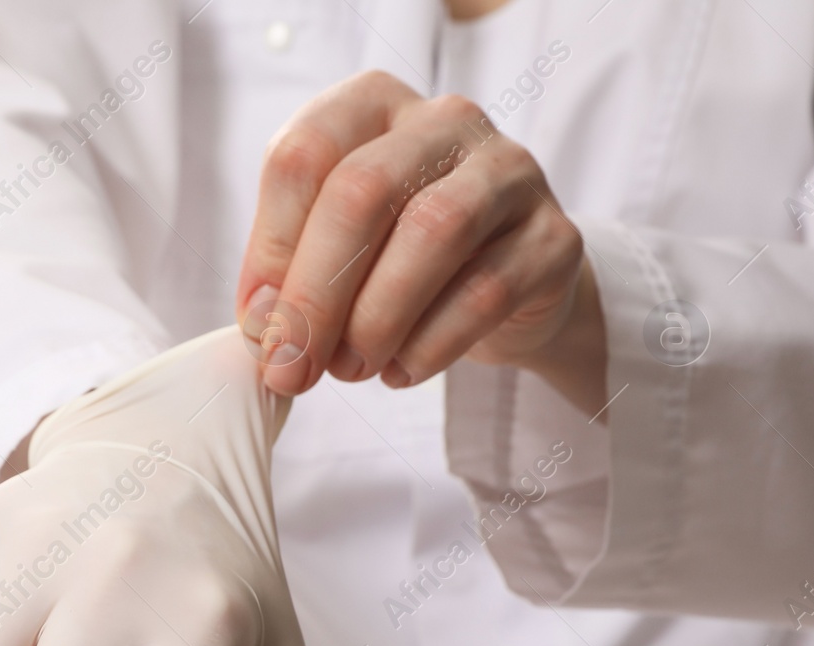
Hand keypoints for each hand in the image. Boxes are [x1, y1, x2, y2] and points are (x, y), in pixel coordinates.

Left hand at [236, 70, 605, 413]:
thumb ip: (290, 275)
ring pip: (432, 232)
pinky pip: (486, 290)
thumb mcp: (331, 253)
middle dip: (316, 294)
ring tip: (350, 370)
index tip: (258, 326)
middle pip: (362, 190)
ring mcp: (509, 171)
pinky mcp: (554, 236)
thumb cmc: (396, 260)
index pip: (302, 157)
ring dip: (376, 319)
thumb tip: (265, 329)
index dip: (271, 249)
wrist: (505, 291)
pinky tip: (401, 371)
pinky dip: (430, 345)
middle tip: (292, 366)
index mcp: (371, 105)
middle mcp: (444, 121)